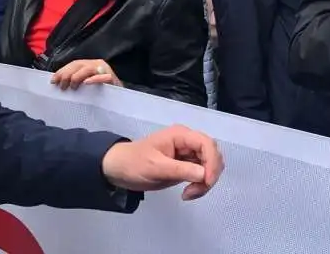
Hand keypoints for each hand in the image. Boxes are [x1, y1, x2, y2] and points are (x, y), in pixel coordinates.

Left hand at [51, 59, 122, 89]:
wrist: (119, 99)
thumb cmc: (99, 93)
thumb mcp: (84, 85)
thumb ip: (75, 81)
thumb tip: (57, 83)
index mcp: (90, 64)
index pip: (73, 64)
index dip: (62, 71)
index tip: (53, 81)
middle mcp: (97, 64)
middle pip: (78, 64)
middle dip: (67, 74)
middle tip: (62, 87)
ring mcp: (106, 71)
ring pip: (89, 69)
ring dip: (77, 77)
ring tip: (72, 87)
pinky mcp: (113, 80)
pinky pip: (104, 77)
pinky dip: (95, 79)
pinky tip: (86, 83)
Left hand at [102, 125, 223, 200]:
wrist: (118, 170)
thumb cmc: (133, 163)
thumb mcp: (155, 167)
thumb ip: (181, 170)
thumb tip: (204, 175)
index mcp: (181, 135)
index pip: (207, 143)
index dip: (212, 161)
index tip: (207, 181)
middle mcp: (188, 142)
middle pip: (212, 154)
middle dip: (210, 173)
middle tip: (197, 191)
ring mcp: (188, 153)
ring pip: (209, 165)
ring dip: (205, 181)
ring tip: (189, 194)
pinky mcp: (186, 165)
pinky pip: (202, 173)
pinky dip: (200, 184)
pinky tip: (188, 193)